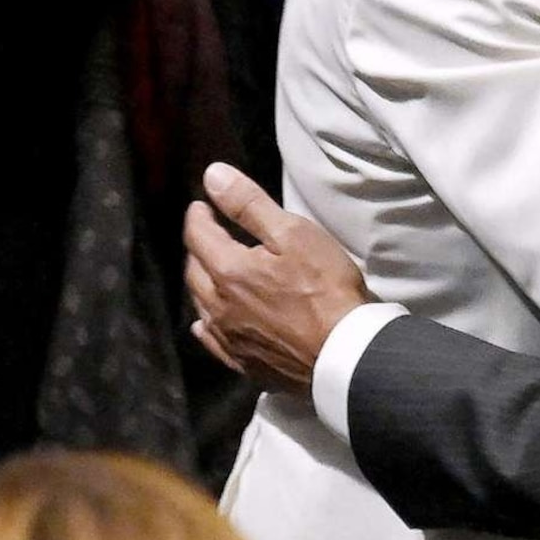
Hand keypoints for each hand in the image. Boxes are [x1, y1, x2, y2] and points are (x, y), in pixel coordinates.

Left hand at [183, 163, 368, 398]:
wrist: (345, 352)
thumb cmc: (325, 288)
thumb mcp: (293, 233)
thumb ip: (250, 204)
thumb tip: (213, 175)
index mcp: (228, 271)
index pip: (198, 236)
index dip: (198, 216)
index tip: (200, 205)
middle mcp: (219, 307)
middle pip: (194, 272)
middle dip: (198, 249)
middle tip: (208, 235)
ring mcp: (230, 339)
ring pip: (201, 306)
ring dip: (202, 285)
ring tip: (211, 273)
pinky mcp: (244, 363)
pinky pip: (213, 341)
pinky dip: (207, 325)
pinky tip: (207, 324)